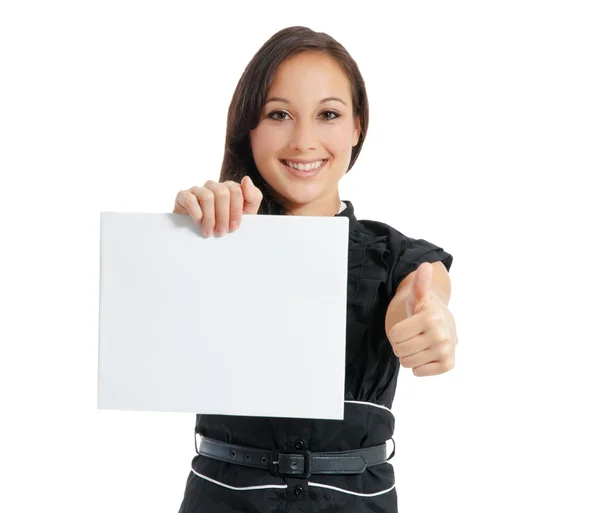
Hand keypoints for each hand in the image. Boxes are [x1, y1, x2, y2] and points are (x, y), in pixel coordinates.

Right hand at [173, 176, 262, 236]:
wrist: (204, 238)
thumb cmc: (226, 225)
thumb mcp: (247, 214)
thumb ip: (253, 197)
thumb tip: (246, 179)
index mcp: (229, 188)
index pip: (236, 191)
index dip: (235, 210)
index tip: (234, 227)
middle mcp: (214, 186)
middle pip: (222, 193)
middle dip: (223, 216)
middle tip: (221, 232)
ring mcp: (198, 190)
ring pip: (207, 196)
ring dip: (210, 218)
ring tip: (209, 232)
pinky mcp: (183, 196)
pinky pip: (189, 198)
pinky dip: (196, 212)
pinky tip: (198, 222)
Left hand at [388, 262, 457, 376]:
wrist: (443, 323)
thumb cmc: (424, 309)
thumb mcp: (418, 296)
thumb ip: (419, 283)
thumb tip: (425, 266)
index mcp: (430, 318)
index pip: (394, 335)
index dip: (396, 332)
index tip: (408, 326)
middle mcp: (441, 335)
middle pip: (400, 350)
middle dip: (402, 344)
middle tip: (413, 336)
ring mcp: (446, 351)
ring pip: (407, 363)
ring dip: (409, 355)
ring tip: (419, 344)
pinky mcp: (448, 364)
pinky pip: (419, 372)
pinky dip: (418, 366)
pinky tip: (426, 354)